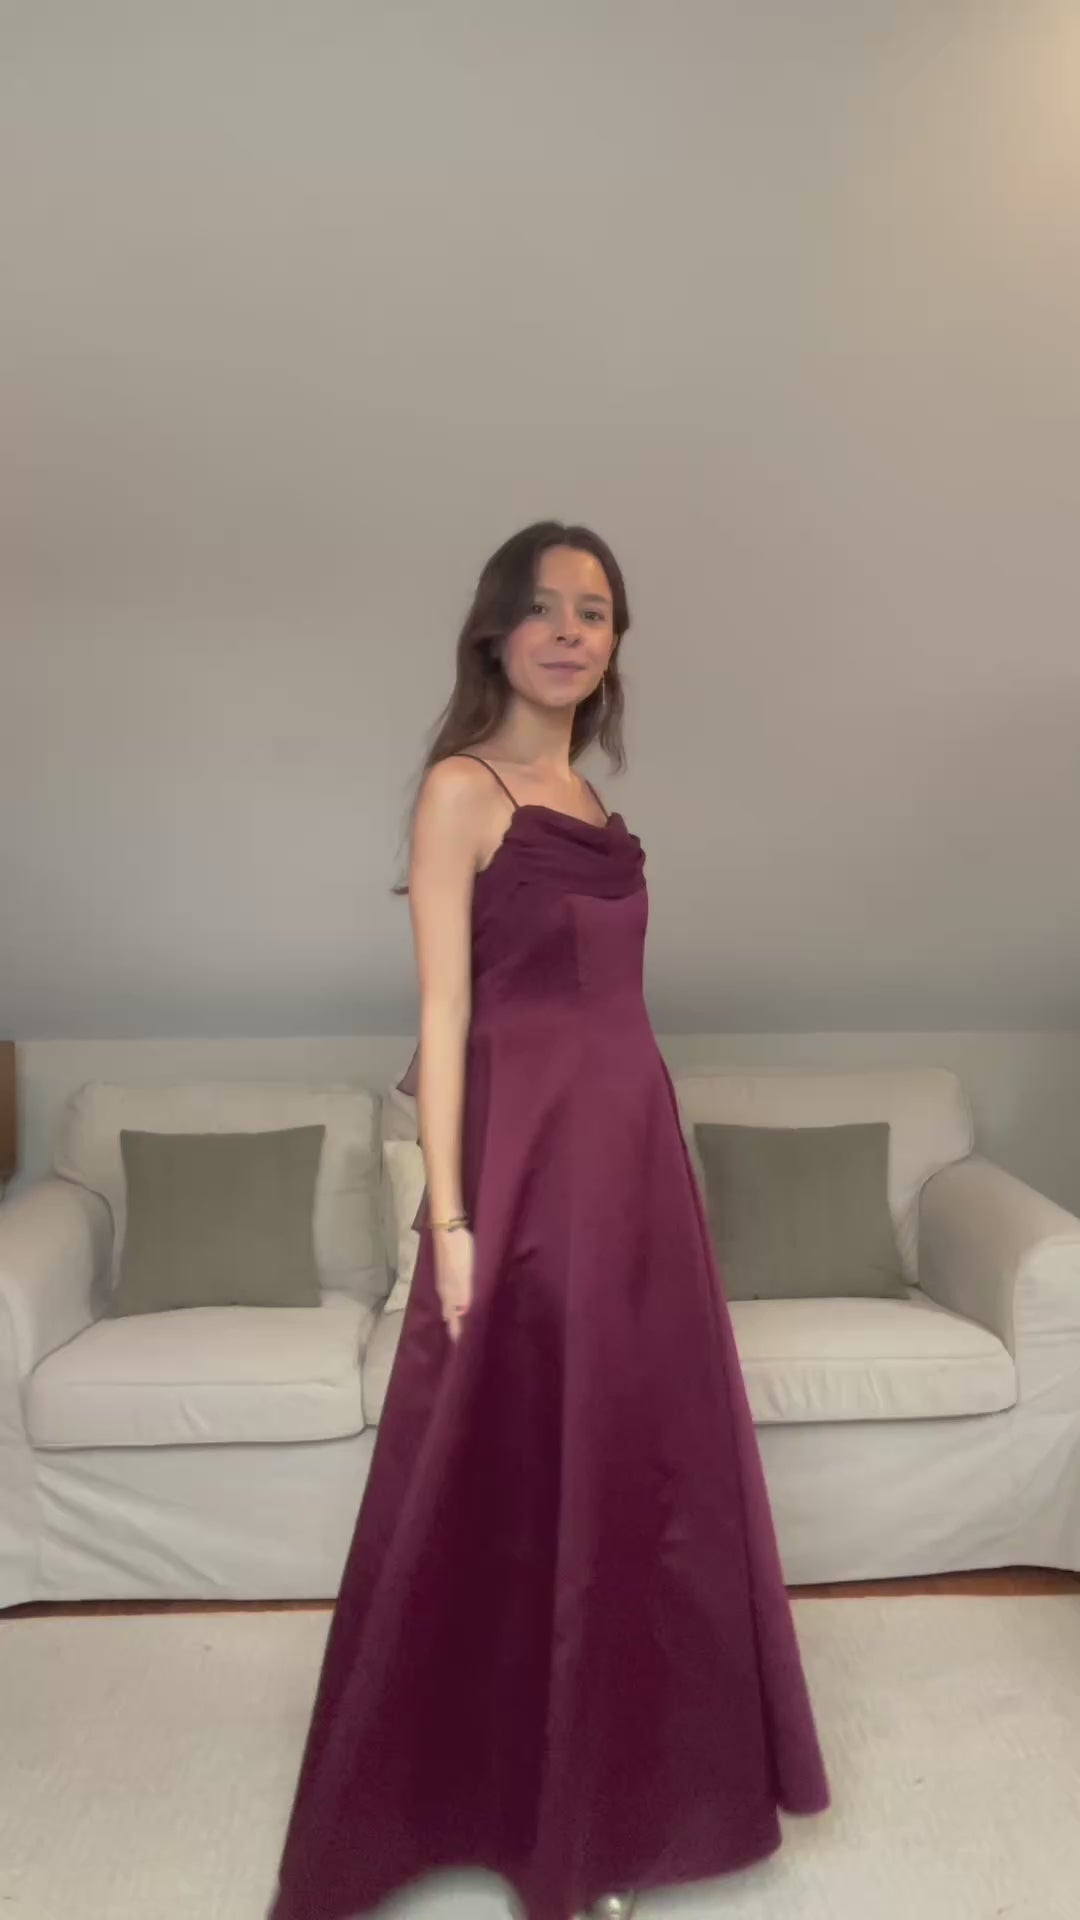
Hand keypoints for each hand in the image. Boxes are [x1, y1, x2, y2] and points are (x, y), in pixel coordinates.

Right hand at [434, 1227, 473, 1341]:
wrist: (447, 1228)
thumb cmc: (459, 1255)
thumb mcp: (466, 1280)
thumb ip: (467, 1302)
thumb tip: (465, 1327)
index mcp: (449, 1298)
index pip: (454, 1325)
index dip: (460, 1338)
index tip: (469, 1352)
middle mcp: (445, 1293)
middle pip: (451, 1317)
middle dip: (459, 1329)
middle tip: (474, 1340)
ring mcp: (446, 1282)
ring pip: (451, 1305)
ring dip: (460, 1315)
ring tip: (471, 1323)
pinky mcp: (449, 1271)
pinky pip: (454, 1294)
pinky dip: (460, 1302)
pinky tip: (468, 1299)